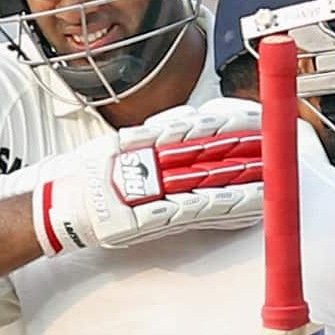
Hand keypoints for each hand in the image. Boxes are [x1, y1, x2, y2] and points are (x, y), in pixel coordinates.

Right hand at [0, 98, 262, 255]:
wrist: (62, 207)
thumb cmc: (91, 178)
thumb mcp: (118, 144)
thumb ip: (151, 136)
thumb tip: (185, 126)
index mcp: (144, 139)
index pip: (193, 125)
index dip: (226, 121)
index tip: (254, 115)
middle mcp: (150, 161)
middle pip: (204, 148)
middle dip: (241, 145)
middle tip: (272, 139)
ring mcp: (152, 190)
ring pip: (205, 178)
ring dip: (241, 175)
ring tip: (272, 172)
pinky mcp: (152, 219)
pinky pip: (196, 212)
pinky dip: (224, 208)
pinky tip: (248, 203)